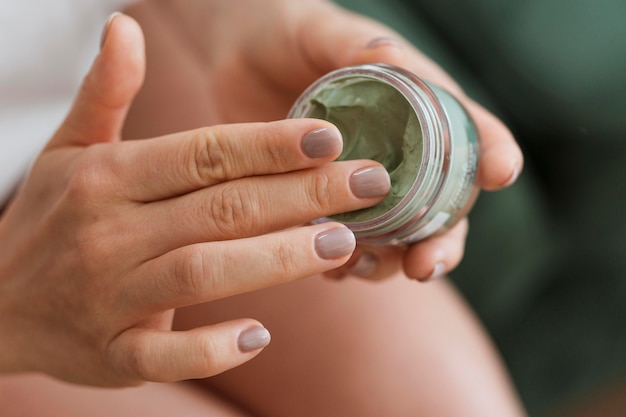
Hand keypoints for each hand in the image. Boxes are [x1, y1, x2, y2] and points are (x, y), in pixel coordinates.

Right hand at [0, 15, 388, 385]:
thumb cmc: (46, 219)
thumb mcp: (66, 149)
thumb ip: (104, 92)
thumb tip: (125, 26)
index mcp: (108, 178)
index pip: (202, 154)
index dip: (268, 145)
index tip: (330, 137)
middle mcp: (110, 233)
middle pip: (221, 208)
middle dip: (301, 195)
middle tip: (367, 185)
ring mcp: (111, 298)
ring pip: (204, 271)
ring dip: (276, 259)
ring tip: (341, 243)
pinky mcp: (114, 354)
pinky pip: (166, 354)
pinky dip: (213, 348)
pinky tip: (261, 335)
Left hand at [156, 0, 522, 280]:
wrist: (238, 59)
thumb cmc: (290, 37)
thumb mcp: (321, 35)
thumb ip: (352, 46)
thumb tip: (390, 56)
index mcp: (415, 106)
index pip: (467, 131)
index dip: (491, 152)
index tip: (501, 172)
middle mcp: (398, 152)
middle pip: (441, 207)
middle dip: (443, 242)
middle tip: (426, 265)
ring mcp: (362, 183)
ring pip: (396, 236)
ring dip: (390, 263)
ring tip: (365, 269)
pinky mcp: (324, 203)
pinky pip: (345, 243)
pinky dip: (344, 261)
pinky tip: (332, 269)